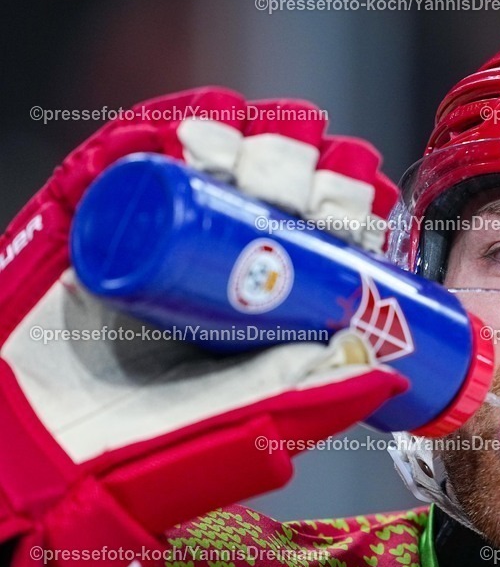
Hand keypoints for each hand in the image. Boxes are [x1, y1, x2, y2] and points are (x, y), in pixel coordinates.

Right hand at [0, 88, 408, 566]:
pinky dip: (162, 126)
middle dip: (301, 169)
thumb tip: (389, 364)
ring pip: (210, 164)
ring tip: (277, 134)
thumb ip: (310, 398)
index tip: (365, 202)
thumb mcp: (245, 420)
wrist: (43, 451)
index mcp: (260, 299)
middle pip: (268, 191)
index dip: (344, 209)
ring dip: (250, 138)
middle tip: (315, 174)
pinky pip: (125, 159)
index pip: (311, 236)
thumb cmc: (145, 449)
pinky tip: (208, 115)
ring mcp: (154, 232)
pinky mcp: (92, 219)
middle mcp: (214, 257)